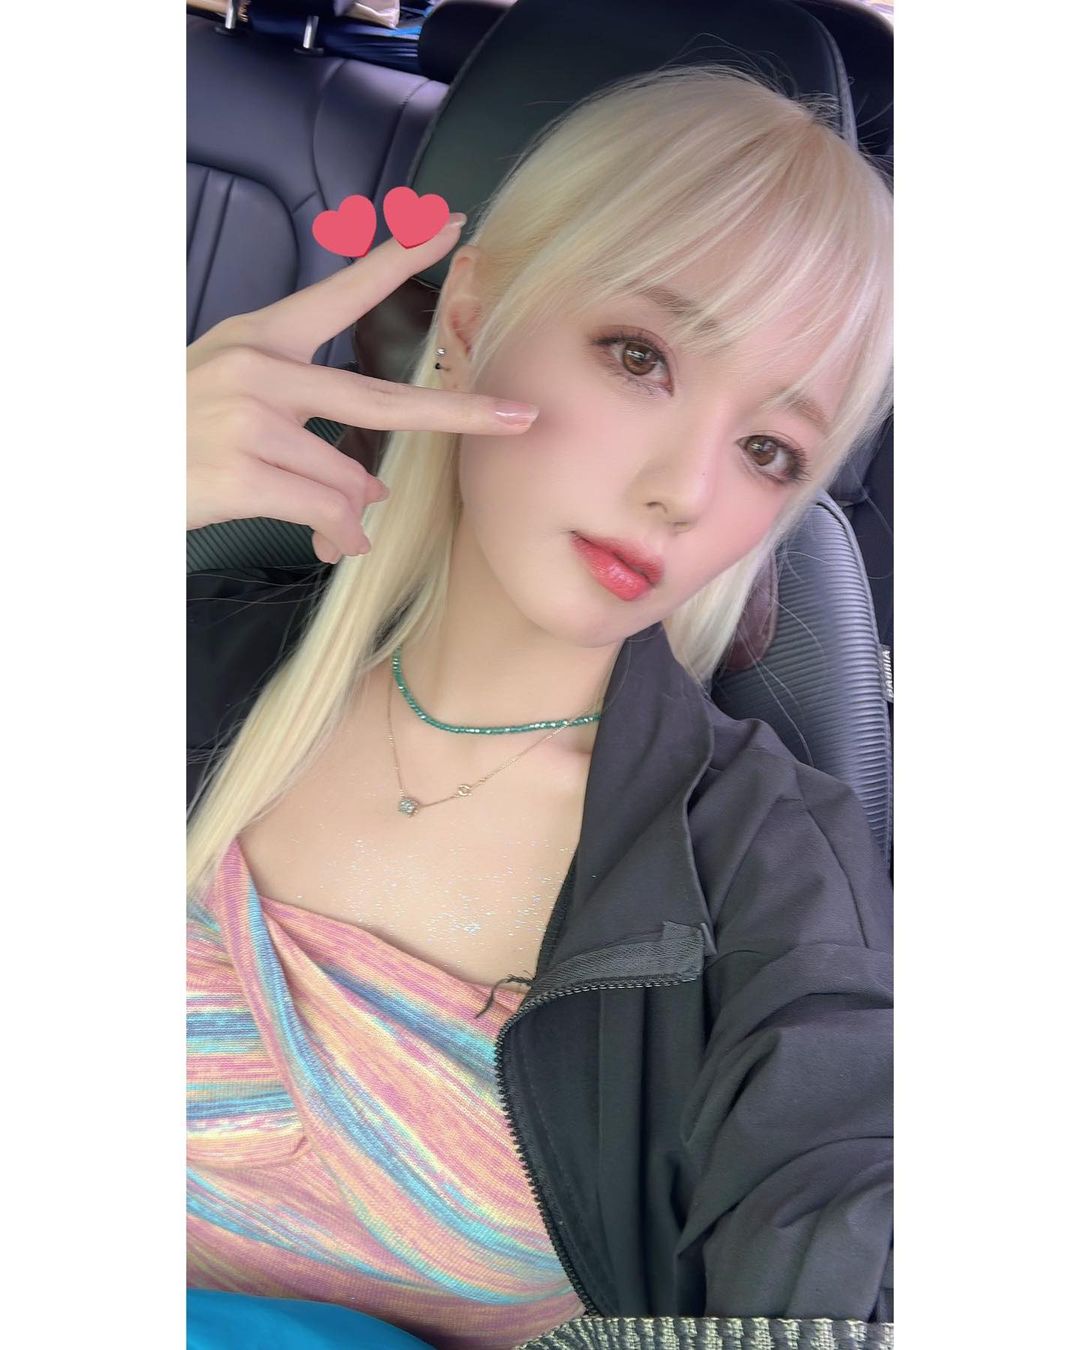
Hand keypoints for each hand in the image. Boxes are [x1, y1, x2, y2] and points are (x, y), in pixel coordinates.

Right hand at [186, 217, 538, 563]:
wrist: (108, 466)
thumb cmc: (174, 432)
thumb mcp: (234, 404)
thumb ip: (308, 434)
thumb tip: (372, 492)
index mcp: (261, 339)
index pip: (341, 292)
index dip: (399, 259)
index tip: (449, 226)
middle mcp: (260, 370)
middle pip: (382, 399)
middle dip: (458, 413)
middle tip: (517, 418)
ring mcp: (251, 420)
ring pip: (349, 478)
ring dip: (351, 511)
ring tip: (337, 525)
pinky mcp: (244, 473)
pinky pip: (326, 512)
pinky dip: (339, 537)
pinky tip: (332, 545)